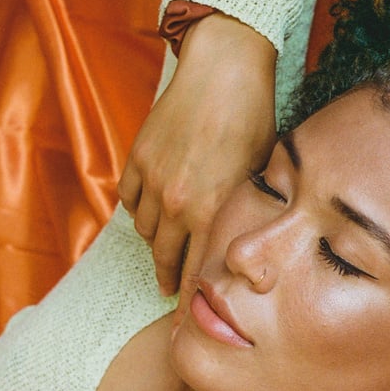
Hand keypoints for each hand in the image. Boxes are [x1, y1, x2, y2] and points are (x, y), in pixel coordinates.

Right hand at [119, 11, 276, 304]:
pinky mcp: (136, 159)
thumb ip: (244, 212)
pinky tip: (152, 211)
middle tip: (170, 292)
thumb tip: (245, 243)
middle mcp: (177, 202)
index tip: (187, 319)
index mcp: (212, 211)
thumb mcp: (260, 173)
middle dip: (168, 278)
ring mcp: (152, 180)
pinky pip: (129, 200)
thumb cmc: (253, 119)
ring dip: (155, 241)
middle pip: (163, 257)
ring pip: (144, 229)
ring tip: (165, 248)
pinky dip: (139, 210)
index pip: (195, 270)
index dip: (190, 299)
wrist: (222, 71)